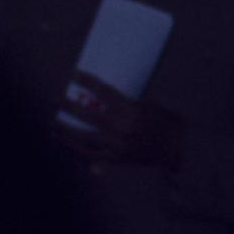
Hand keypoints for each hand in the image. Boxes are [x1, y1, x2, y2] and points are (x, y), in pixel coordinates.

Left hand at [56, 71, 185, 170]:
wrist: (181, 148)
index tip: (73, 74)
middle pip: (87, 115)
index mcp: (131, 111)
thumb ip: (123, 102)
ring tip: (52, 123)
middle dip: (67, 106)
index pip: (103, 92)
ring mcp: (118, 145)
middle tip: (54, 99)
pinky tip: (64, 142)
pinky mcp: (118, 159)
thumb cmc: (163, 122)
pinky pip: (92, 155)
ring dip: (65, 130)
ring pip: (84, 137)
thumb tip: (97, 93)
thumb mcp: (147, 105)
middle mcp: (122, 128)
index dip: (86, 81)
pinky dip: (76, 149)